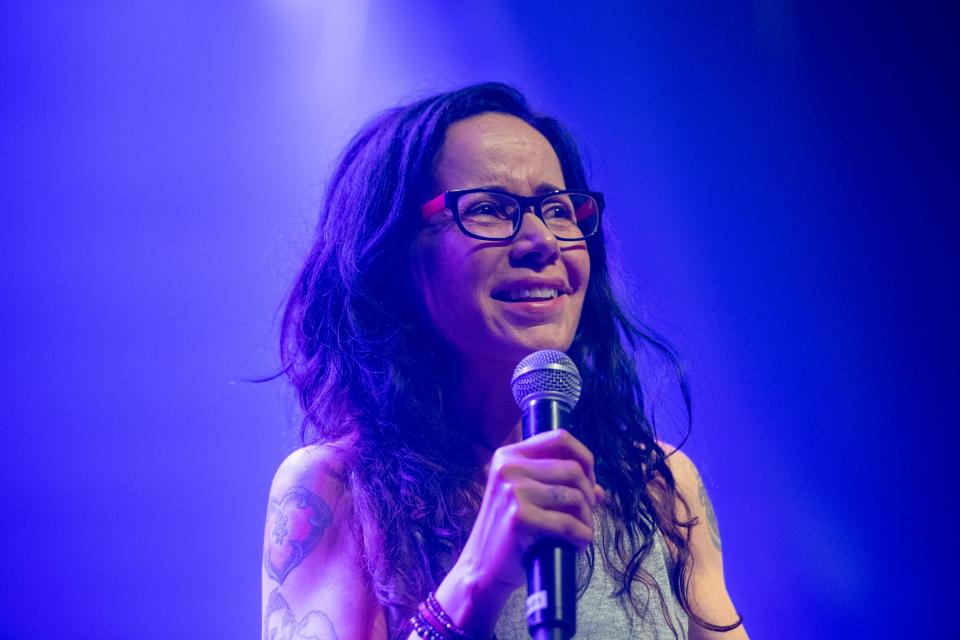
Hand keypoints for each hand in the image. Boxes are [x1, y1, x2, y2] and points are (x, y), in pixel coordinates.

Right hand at [452, 429, 603, 598]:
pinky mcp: (519, 516)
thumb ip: (560, 488)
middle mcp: (509, 468)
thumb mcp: (529, 501)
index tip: (588, 482)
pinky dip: (582, 537)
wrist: (482, 567)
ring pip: (575, 496)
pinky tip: (577, 545)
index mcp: (509, 456)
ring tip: (580, 533)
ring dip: (587, 519)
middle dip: (589, 496)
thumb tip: (600, 490)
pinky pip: (568, 523)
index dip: (585, 458)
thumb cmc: (509, 533)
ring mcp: (513, 491)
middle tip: (585, 516)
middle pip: (573, 469)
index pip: (560, 438)